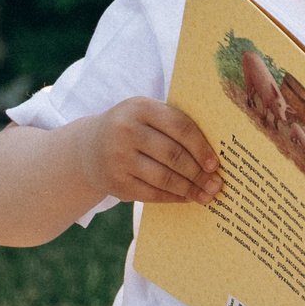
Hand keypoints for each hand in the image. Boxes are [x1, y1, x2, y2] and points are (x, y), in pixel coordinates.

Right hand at [76, 98, 222, 205]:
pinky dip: (174, 197)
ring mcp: (119, 158)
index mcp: (140, 107)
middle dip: (199, 172)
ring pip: (164, 177)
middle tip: (216, 184)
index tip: (215, 163)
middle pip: (173, 154)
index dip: (201, 146)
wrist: (88, 149)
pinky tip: (187, 198)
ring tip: (206, 194)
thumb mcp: (145, 116)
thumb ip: (173, 125)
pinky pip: (152, 194)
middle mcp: (126, 131)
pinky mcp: (117, 183)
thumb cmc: (131, 130)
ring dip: (190, 189)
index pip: (179, 126)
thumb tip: (212, 155)